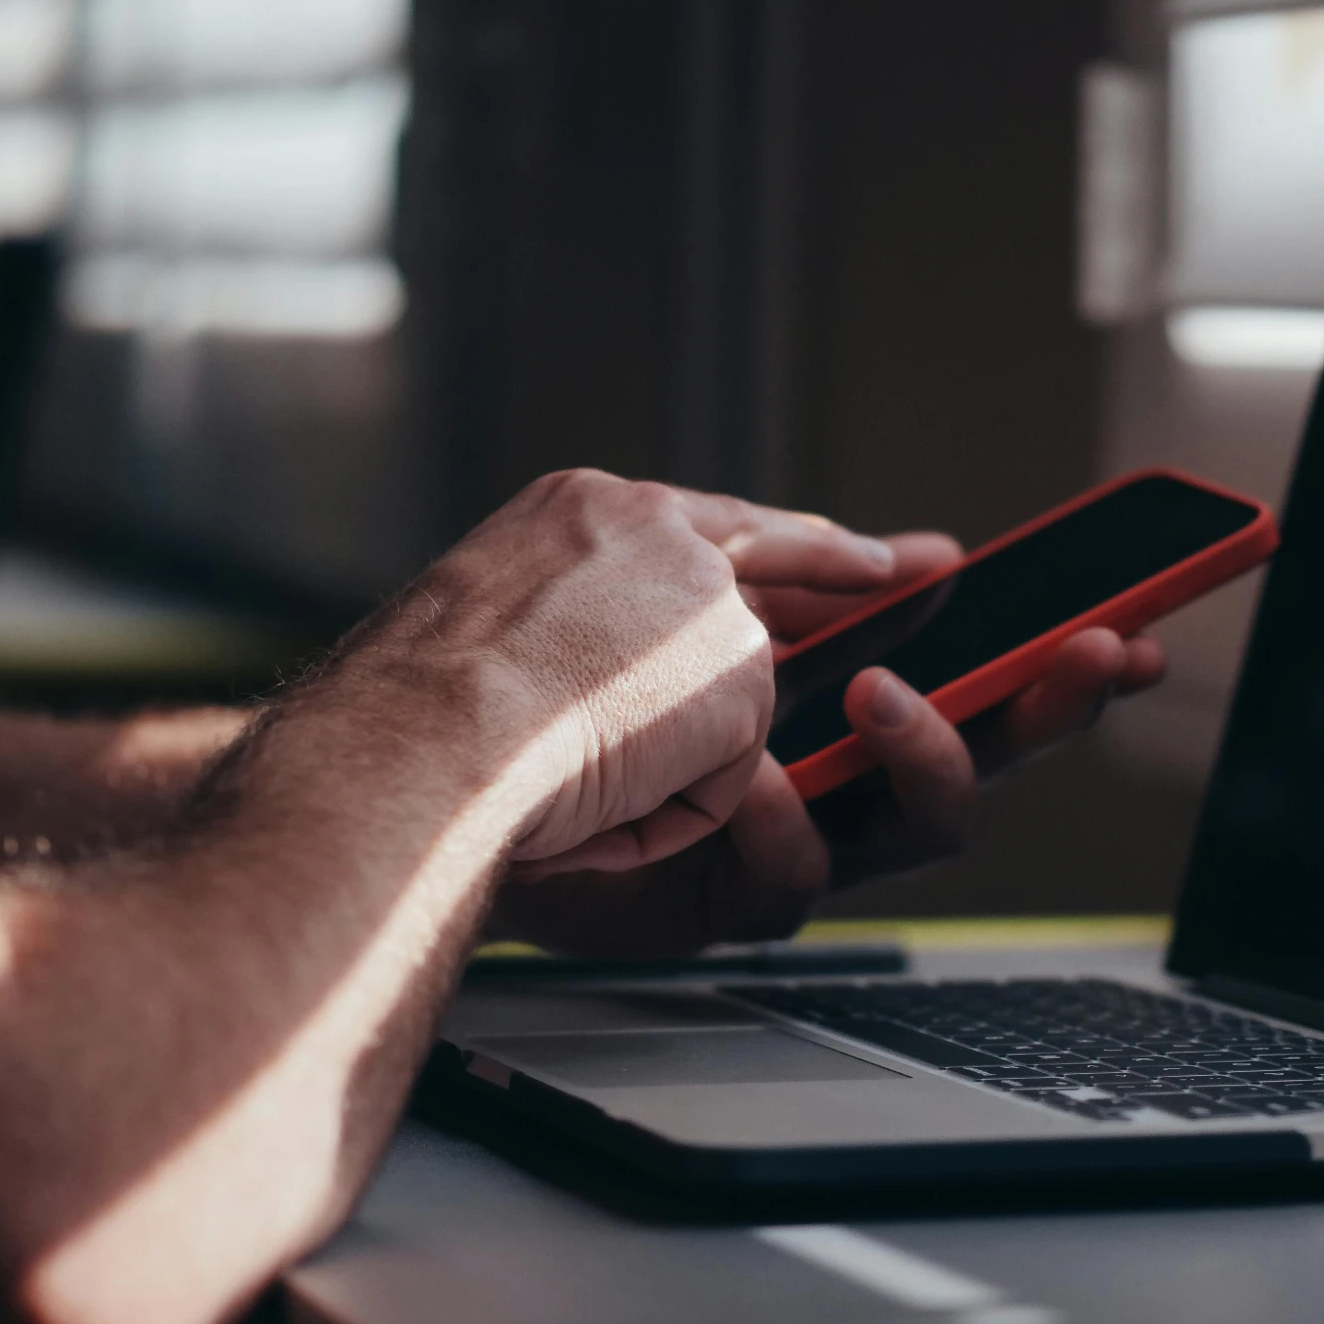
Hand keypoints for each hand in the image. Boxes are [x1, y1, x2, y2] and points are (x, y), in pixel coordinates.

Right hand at [322, 472, 898, 876]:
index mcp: (571, 513)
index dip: (768, 536)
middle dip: (841, 565)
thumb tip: (596, 686)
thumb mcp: (477, 641)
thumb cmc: (407, 718)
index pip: (698, 518)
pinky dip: (661, 809)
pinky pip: (718, 775)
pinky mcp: (740, 669)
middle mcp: (647, 529)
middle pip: (764, 558)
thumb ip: (566, 631)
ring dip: (657, 764)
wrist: (417, 739)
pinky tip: (594, 797)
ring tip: (568, 774)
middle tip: (917, 565)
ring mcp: (702, 594)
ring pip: (724, 705)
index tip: (835, 536)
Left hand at [482, 532, 1165, 957]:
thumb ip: (818, 566)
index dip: (1051, 656)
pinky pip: (792, 881)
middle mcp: (809, 762)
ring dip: (922, 757)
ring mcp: (768, 836)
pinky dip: (775, 821)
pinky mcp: (716, 904)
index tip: (1135, 625)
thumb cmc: (544, 658)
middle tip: (1103, 659)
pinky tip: (743, 778)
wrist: (418, 750)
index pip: (965, 670)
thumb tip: (921, 555)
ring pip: (912, 831)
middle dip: (1050, 702)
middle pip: (974, 750)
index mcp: (813, 675)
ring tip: (883, 701)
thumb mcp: (700, 563)